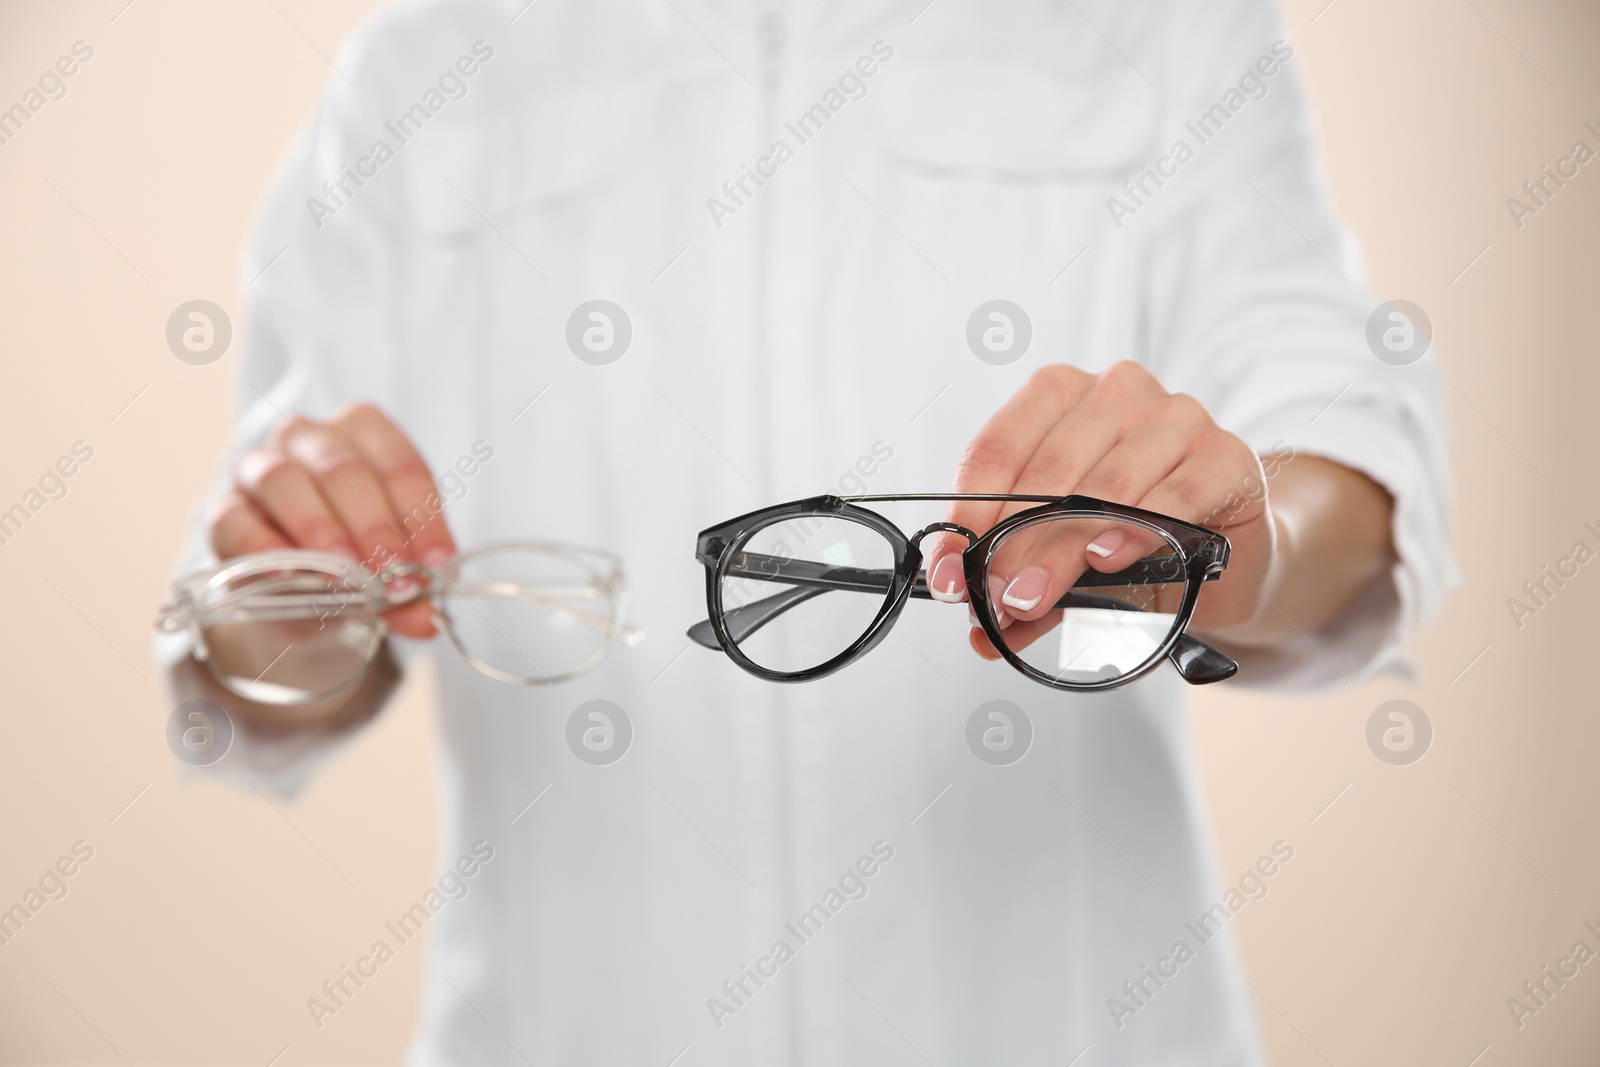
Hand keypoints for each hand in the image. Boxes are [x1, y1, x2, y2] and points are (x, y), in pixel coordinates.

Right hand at [208, 403, 456, 638]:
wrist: (299, 593)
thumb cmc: (356, 559)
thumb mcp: (391, 570)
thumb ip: (410, 590)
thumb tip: (426, 617)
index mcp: (364, 434)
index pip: (400, 465)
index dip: (422, 517)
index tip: (437, 565)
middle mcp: (308, 438)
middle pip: (343, 469)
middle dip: (375, 527)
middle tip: (394, 576)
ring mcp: (258, 468)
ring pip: (285, 481)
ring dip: (320, 530)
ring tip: (345, 575)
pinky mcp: (224, 509)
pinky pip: (236, 520)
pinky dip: (264, 548)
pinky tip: (290, 576)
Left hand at [926, 363, 1278, 658]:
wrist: (1228, 551)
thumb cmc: (1134, 537)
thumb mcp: (1065, 556)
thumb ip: (1021, 580)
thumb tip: (978, 626)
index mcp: (1061, 395)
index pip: (998, 447)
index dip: (967, 514)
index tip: (948, 571)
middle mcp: (1117, 393)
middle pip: (1049, 470)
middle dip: (1012, 543)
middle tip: (991, 597)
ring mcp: (1177, 417)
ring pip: (1108, 485)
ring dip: (1062, 550)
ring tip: (1032, 597)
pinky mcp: (1227, 457)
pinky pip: (1176, 495)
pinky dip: (1135, 531)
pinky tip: (1107, 560)